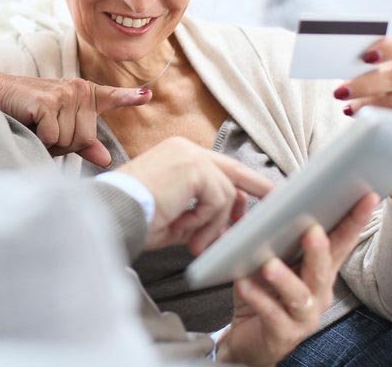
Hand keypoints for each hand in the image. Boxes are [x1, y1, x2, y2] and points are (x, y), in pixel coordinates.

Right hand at [0, 72, 151, 166]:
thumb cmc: (28, 113)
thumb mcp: (58, 126)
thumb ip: (83, 142)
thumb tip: (106, 159)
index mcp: (83, 93)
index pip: (111, 96)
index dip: (129, 97)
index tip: (147, 95)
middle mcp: (78, 90)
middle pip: (86, 137)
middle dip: (65, 144)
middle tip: (45, 131)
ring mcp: (64, 94)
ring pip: (70, 140)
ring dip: (51, 143)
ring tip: (36, 127)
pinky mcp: (48, 102)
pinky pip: (54, 138)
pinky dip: (41, 140)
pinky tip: (30, 125)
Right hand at [117, 137, 273, 251]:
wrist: (113, 213)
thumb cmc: (134, 218)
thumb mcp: (174, 219)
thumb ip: (201, 217)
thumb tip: (227, 229)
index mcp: (176, 156)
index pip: (217, 168)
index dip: (239, 186)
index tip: (257, 201)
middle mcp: (184, 149)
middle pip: (234, 169)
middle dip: (259, 188)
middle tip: (278, 203)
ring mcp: (190, 155)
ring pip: (227, 193)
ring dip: (215, 224)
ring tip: (195, 243)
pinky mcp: (195, 167)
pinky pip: (219, 199)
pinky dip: (207, 221)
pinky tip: (186, 229)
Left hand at [217, 193, 378, 366]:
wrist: (248, 340)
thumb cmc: (262, 294)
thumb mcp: (268, 259)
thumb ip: (271, 233)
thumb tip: (269, 197)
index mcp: (319, 271)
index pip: (340, 242)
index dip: (354, 221)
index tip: (366, 197)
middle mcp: (318, 294)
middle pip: (323, 269)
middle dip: (319, 250)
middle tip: (312, 231)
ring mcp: (304, 316)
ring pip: (299, 295)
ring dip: (285, 278)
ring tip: (269, 265)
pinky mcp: (284, 334)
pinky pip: (272, 315)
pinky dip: (258, 299)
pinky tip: (244, 284)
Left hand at [333, 31, 391, 204]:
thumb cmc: (390, 70)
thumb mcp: (383, 61)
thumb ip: (369, 59)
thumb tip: (340, 62)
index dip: (390, 48)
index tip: (366, 57)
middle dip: (367, 85)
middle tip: (341, 91)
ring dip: (369, 106)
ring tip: (349, 106)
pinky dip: (381, 120)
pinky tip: (361, 116)